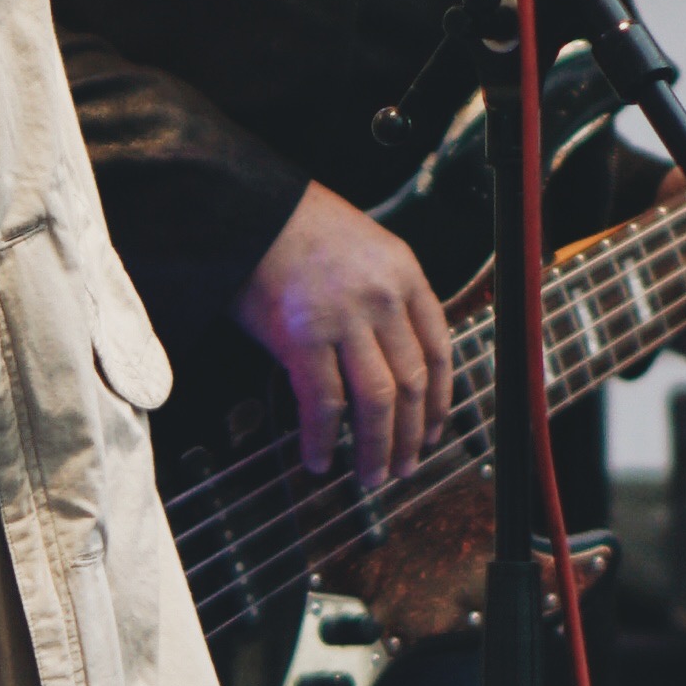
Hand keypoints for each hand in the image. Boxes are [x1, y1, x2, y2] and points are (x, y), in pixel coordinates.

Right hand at [235, 180, 460, 488]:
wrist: (245, 209)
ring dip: (376, 447)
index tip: (433, 431)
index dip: (439, 400)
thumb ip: (385, 296)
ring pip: (377, 400)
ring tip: (371, 477)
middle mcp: (382, 298)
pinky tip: (320, 459)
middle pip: (412, 383)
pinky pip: (324, 402)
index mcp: (404, 274)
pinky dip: (324, 438)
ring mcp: (345, 319)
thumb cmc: (295, 227)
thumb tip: (389, 358)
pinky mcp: (303, 338)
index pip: (438, 349)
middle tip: (404, 467)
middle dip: (410, 436)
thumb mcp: (362, 248)